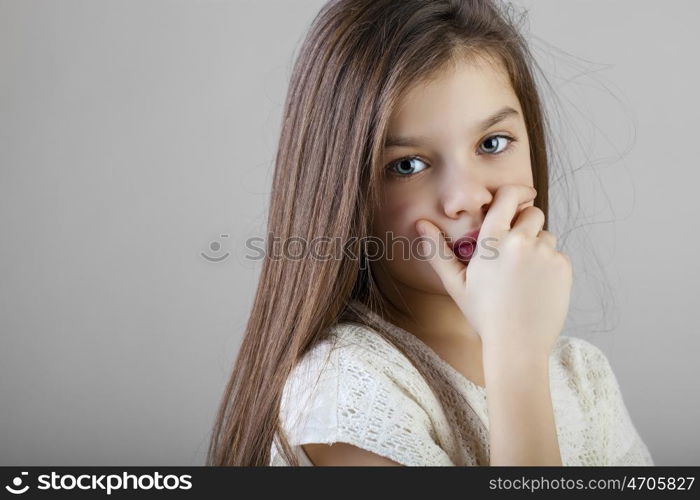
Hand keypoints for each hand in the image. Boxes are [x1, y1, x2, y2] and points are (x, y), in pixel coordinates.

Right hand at [415, 184, 572, 357]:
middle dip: (525, 225)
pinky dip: (549, 265)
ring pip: (546, 235)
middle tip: (514, 252)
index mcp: (493, 241)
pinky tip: (536, 287)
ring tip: (523, 277)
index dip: (515, 193)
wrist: (517, 346)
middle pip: (532, 213)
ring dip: (537, 247)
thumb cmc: (483, 315)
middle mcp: (521, 241)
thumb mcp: (456, 283)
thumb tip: (420, 223)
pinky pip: (558, 255)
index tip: (519, 196)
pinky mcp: (563, 267)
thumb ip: (437, 250)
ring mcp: (546, 253)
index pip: (509, 196)